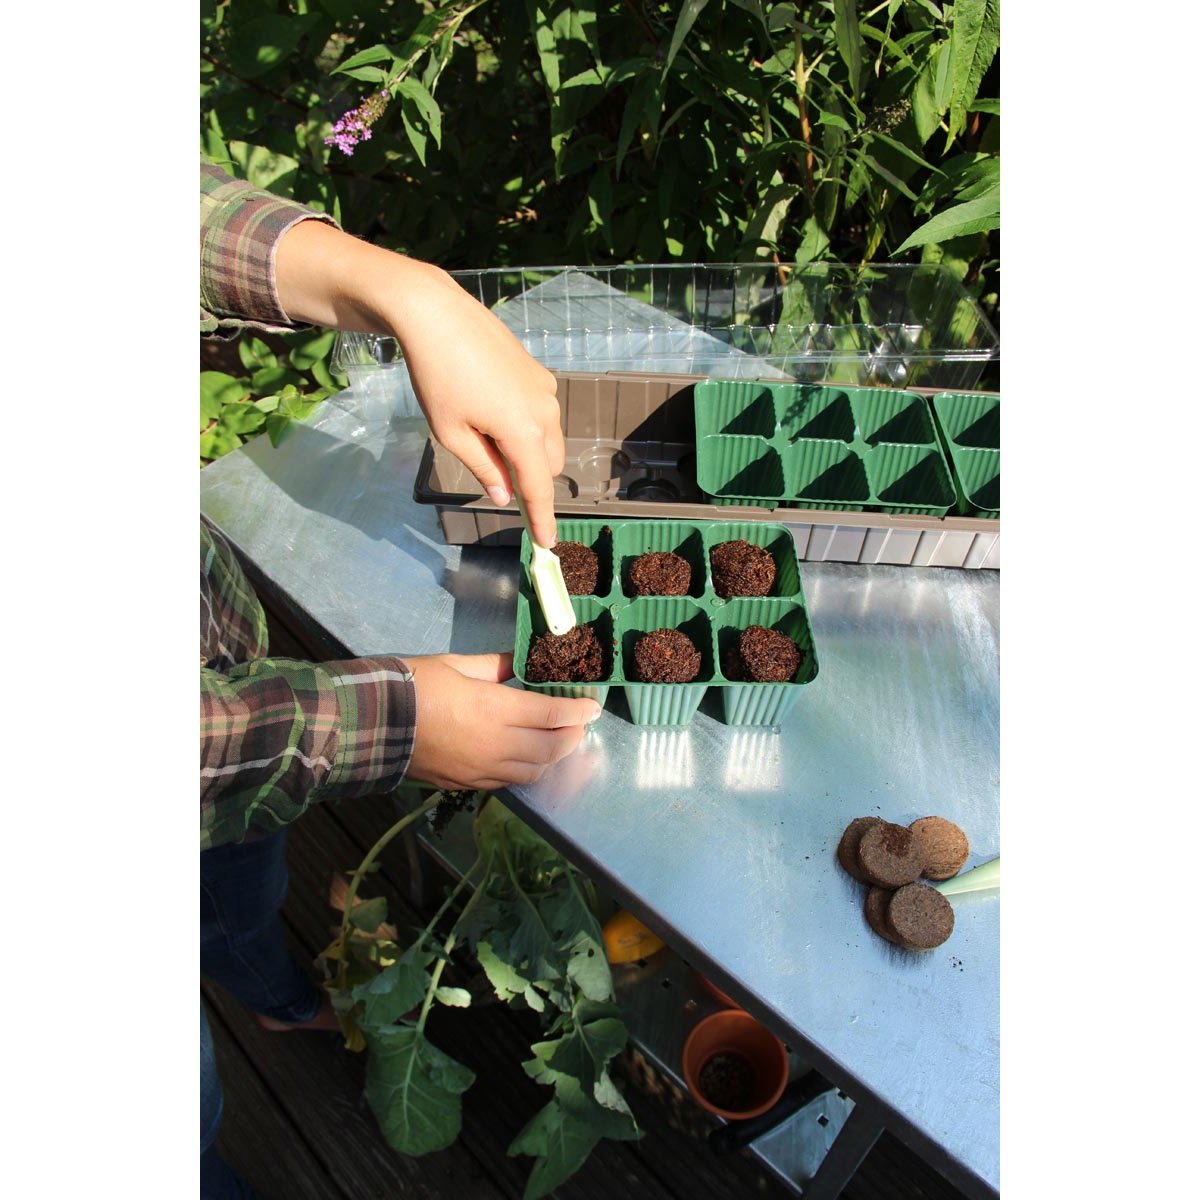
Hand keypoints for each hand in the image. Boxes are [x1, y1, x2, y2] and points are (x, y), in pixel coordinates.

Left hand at [273, 226, 564, 547]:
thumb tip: (505, 495)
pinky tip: (490, 406)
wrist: (437, 315)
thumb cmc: (438, 376)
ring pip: (548, 439)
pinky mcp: (538, 373)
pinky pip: (541, 413)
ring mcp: (545, 389)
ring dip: (528, 451)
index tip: (546, 544)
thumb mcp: (452, 433)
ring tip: (483, 432)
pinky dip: (526, 426)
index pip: (539, 488)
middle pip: (549, 466)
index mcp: (523, 432)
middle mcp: (544, 412)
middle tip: (494, 474)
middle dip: (531, 479)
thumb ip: (484, 468)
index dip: (541, 519)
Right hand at [404, 652, 599, 790]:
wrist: (370, 724)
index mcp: (495, 710)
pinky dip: (526, 771)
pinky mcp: (466, 784)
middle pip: (550, 749)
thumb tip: (520, 662)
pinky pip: (508, 782)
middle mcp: (496, 745)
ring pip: (533, 772)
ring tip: (557, 741)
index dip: (577, 712)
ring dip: (552, 758)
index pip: (552, 715)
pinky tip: (526, 758)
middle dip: (571, 737)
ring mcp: (481, 770)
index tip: (592, 707)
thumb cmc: (414, 685)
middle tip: (578, 724)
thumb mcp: (457, 664)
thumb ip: (495, 666)